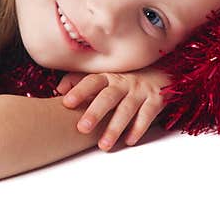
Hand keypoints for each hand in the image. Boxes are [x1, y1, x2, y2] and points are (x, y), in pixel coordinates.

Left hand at [55, 67, 172, 150]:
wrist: (160, 74)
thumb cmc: (124, 81)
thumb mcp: (104, 78)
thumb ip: (79, 80)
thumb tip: (59, 89)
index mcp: (108, 77)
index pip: (92, 81)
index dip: (80, 90)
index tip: (67, 102)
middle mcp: (124, 83)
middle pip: (108, 97)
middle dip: (95, 112)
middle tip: (82, 128)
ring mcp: (141, 91)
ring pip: (127, 109)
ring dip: (115, 128)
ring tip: (103, 145)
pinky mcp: (156, 101)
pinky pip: (147, 115)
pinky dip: (138, 128)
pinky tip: (128, 141)